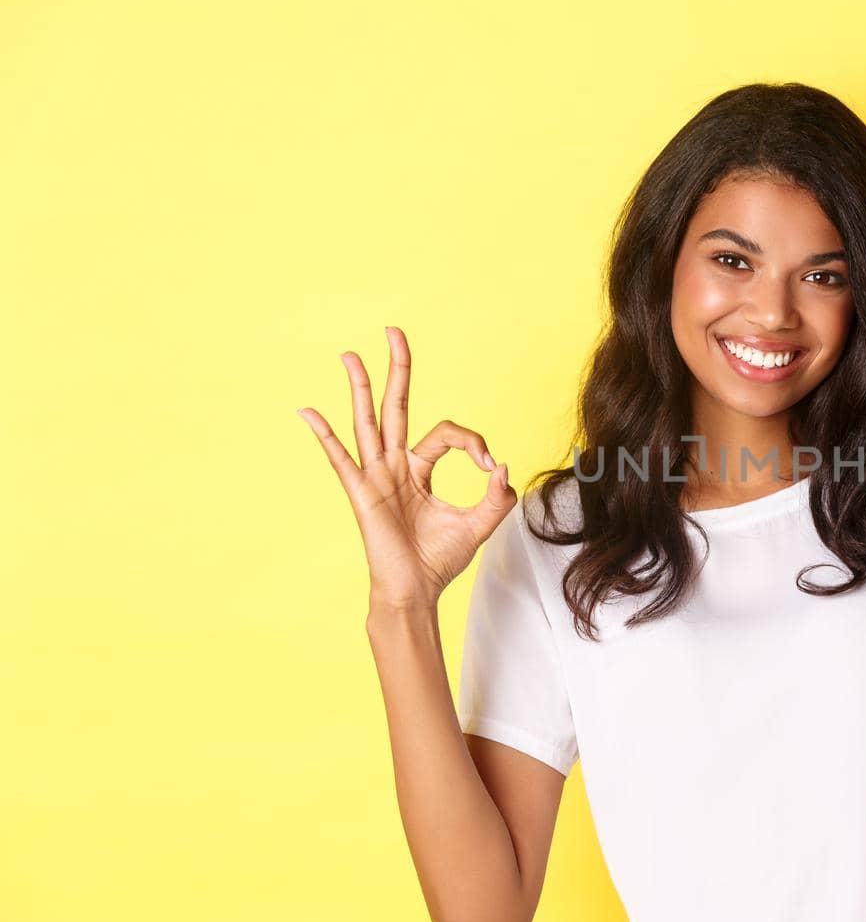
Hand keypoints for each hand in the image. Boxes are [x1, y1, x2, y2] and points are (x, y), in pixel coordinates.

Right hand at [297, 327, 517, 610]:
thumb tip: (502, 467)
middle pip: (396, 406)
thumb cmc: (438, 560)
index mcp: (420, 468)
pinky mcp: (361, 494)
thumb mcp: (479, 524)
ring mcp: (376, 477)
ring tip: (349, 355)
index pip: (447, 433)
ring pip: (368, 423)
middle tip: (394, 331)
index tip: (489, 464)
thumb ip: (496, 497)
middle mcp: (394, 465)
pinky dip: (324, 435)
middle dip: (397, 369)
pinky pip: (341, 459)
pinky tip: (307, 412)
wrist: (416, 591)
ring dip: (360, 388)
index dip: (472, 441)